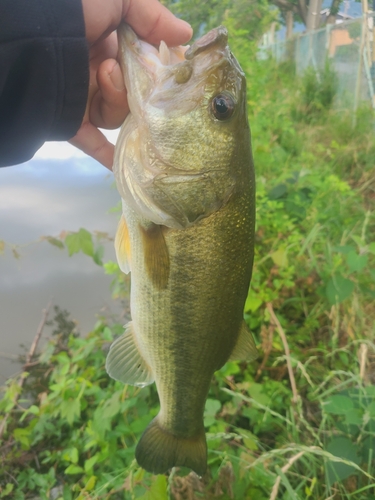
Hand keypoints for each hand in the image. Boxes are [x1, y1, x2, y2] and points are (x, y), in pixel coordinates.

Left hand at [69, 0, 191, 169]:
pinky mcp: (70, 120)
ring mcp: (84, 98)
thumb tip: (185, 35)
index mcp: (109, 45)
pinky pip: (91, 143)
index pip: (144, 66)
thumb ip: (150, 14)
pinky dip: (106, 154)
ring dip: (116, 99)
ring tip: (105, 75)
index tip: (171, 69)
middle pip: (134, 96)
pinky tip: (123, 165)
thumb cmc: (72, 9)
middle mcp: (98, 74)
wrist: (29, 34)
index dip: (159, 69)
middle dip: (138, 86)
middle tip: (132, 71)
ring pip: (116, 116)